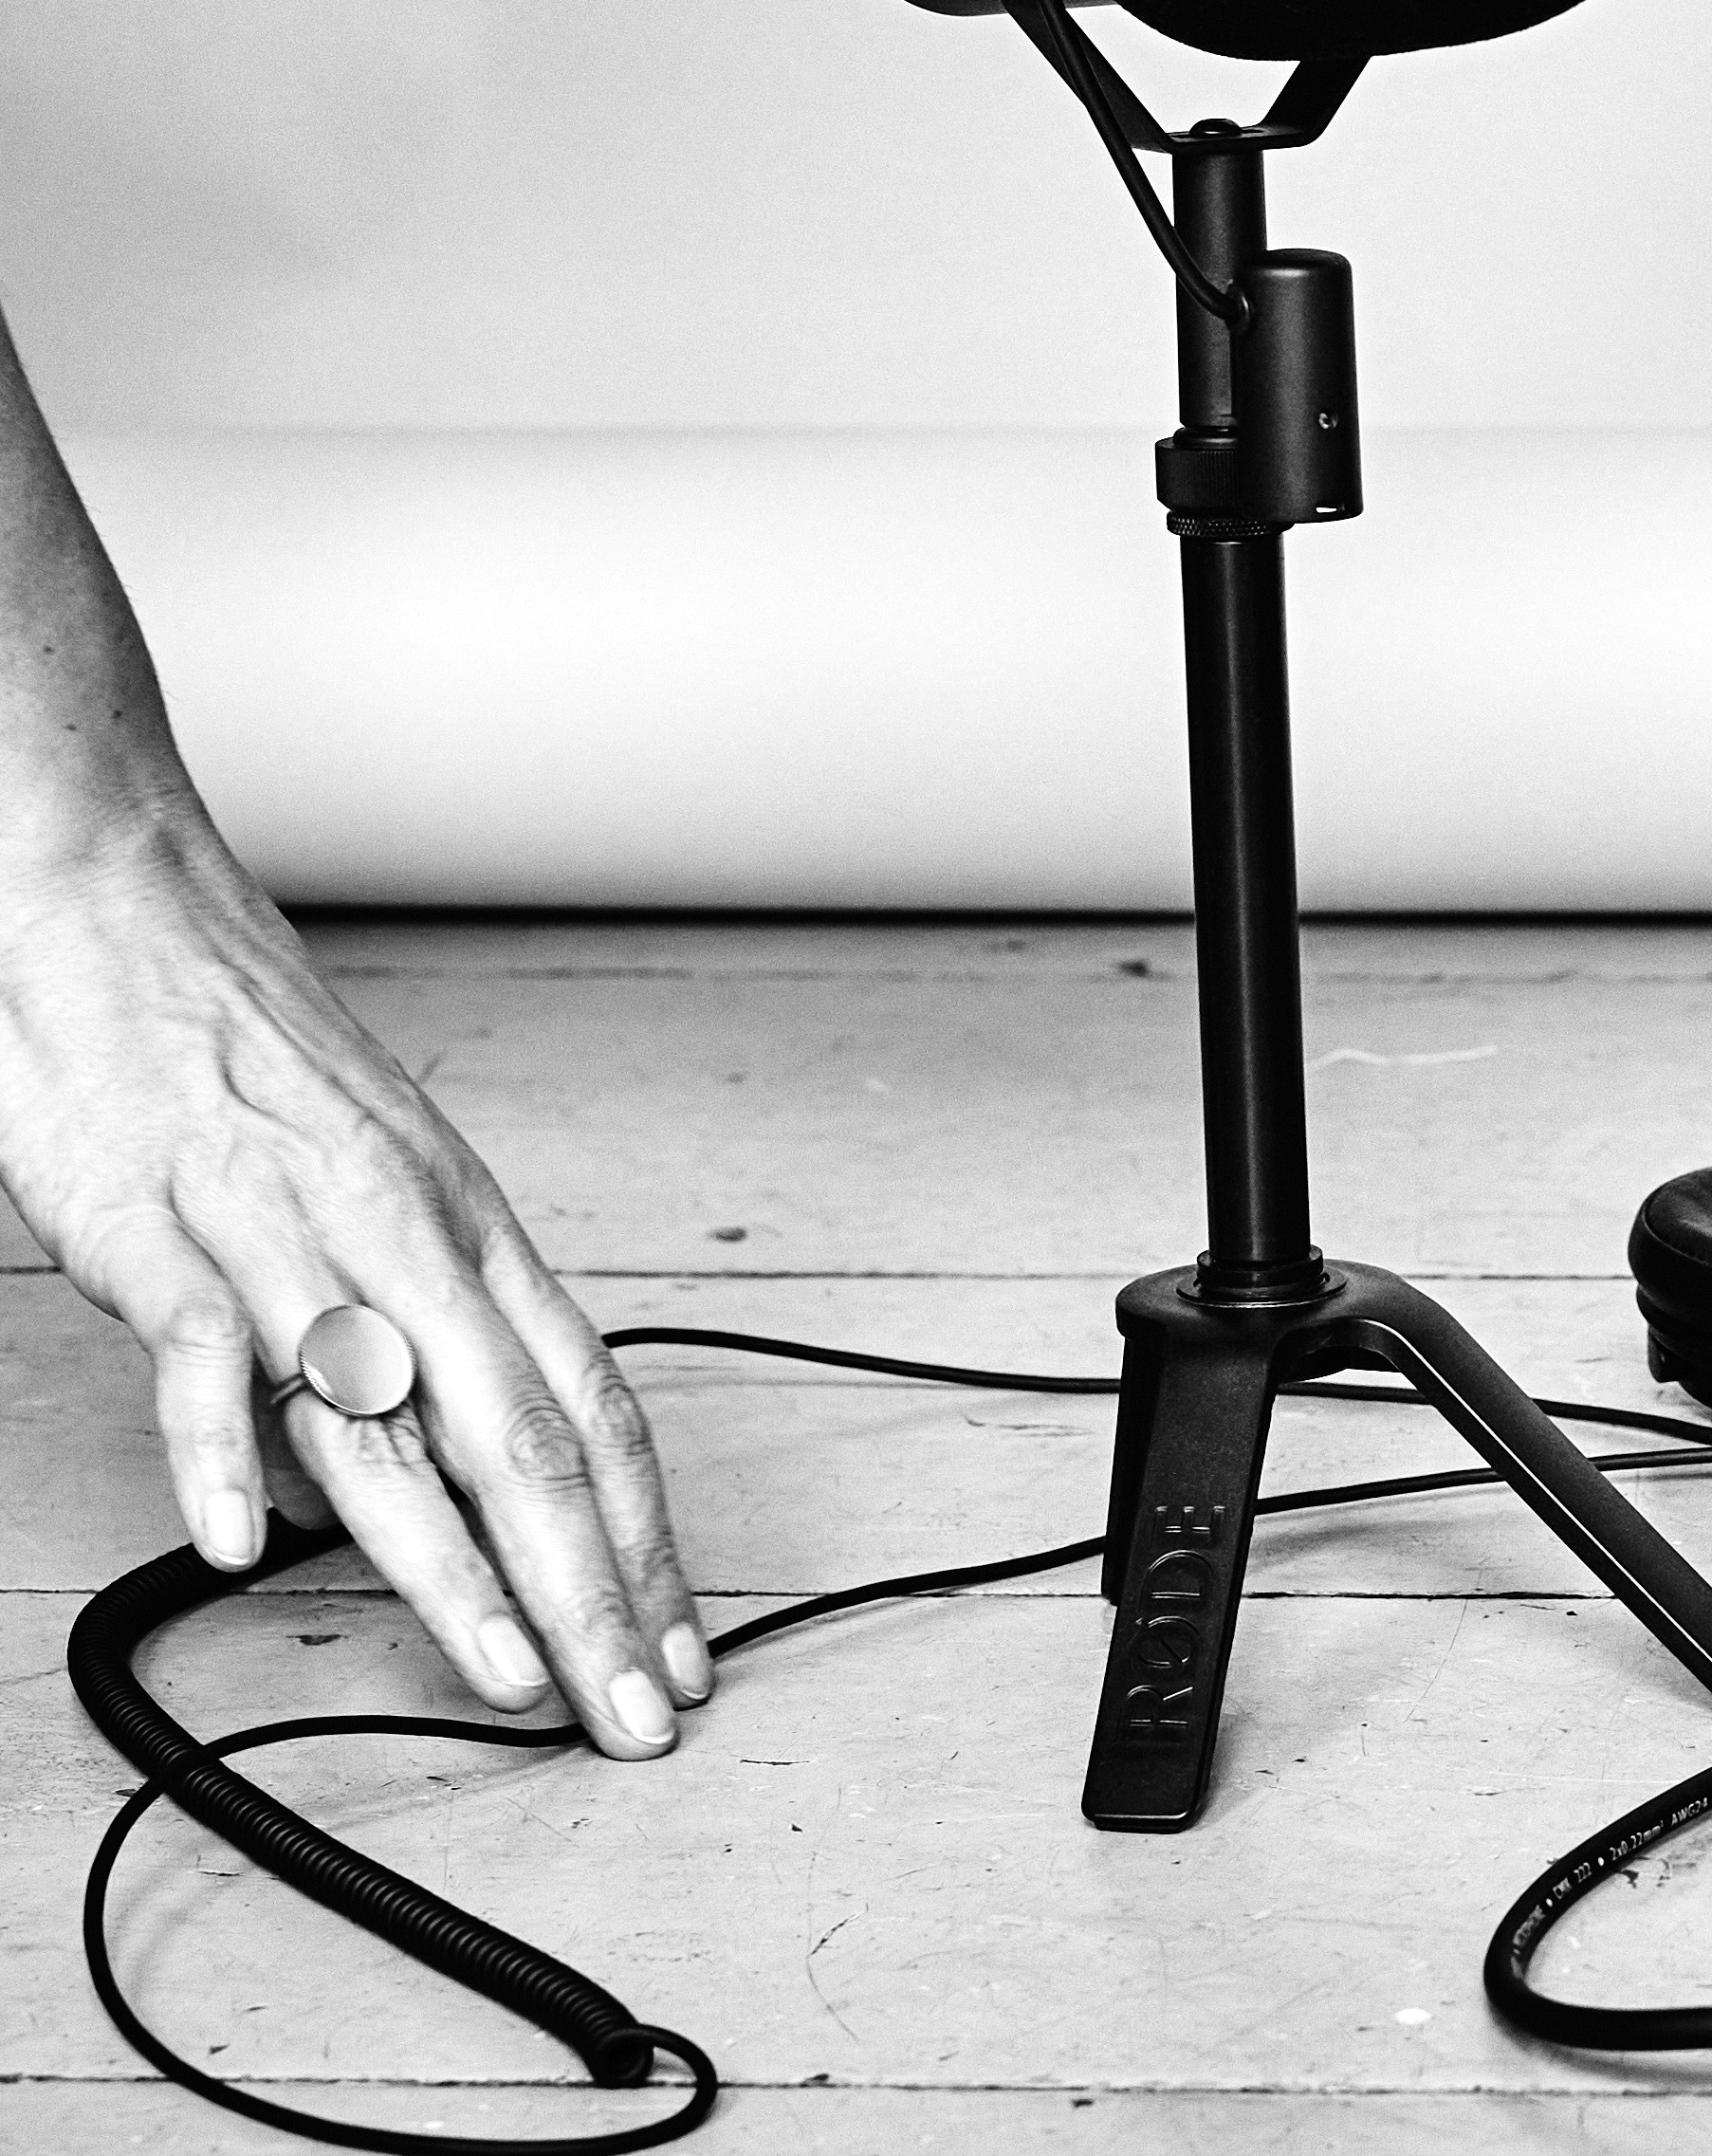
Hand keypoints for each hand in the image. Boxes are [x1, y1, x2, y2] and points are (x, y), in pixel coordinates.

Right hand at [0, 837, 704, 1756]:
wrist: (115, 915)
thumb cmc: (246, 1057)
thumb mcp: (371, 1187)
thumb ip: (406, 1327)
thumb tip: (419, 1469)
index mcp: (469, 1232)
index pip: (594, 1409)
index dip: (648, 1541)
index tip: (683, 1647)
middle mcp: (403, 1240)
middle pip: (525, 1443)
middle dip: (596, 1594)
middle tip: (639, 1709)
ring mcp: (283, 1239)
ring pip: (392, 1431)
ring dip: (458, 1571)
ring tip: (512, 1678)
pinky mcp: (159, 1234)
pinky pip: (203, 1361)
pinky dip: (223, 1459)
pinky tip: (246, 1552)